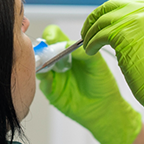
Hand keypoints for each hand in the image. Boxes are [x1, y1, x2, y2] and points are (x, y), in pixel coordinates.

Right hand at [37, 25, 141, 143]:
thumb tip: (69, 45)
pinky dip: (43, 79)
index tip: (52, 38)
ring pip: (39, 65)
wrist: (104, 108)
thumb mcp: (97, 64)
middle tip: (47, 51)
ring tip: (47, 64)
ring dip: (40, 63)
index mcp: (69, 50)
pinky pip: (42, 83)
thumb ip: (85, 53)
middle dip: (42, 48)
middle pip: (42, 49)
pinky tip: (48, 78)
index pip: (54, 36)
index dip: (51, 35)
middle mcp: (58, 61)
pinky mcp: (52, 91)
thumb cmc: (102, 84)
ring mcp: (54, 76)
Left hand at [81, 0, 143, 126]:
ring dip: (91, 33)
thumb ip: (138, 27)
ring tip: (87, 44)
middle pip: (111, 6)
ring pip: (102, 20)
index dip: (109, 9)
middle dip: (95, 18)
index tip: (99, 18)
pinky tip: (90, 51)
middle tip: (87, 31)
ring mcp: (136, 20)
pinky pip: (99, 35)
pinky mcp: (124, 33)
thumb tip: (114, 24)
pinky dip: (91, 43)